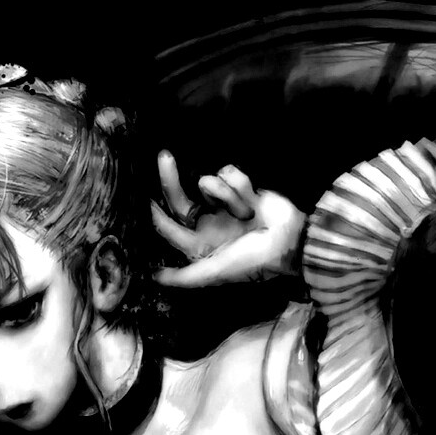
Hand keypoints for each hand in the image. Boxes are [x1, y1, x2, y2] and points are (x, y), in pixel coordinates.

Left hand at [151, 151, 305, 287]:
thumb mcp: (215, 273)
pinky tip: (252, 203)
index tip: (144, 197)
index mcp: (197, 243)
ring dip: (226, 196)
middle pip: (179, 198)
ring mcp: (222, 204)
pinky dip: (241, 187)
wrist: (291, 240)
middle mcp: (206, 223)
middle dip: (170, 179)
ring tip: (244, 214)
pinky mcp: (241, 188)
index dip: (154, 213)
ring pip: (207, 183)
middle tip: (164, 157)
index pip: (167, 226)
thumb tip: (154, 277)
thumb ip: (184, 277)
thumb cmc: (252, 261)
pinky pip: (229, 174)